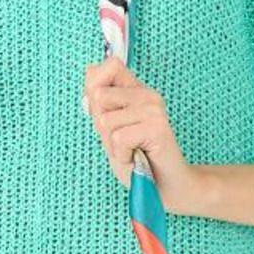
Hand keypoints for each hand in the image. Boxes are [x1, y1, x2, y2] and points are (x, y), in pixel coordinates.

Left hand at [82, 57, 201, 214]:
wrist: (164, 187)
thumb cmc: (137, 159)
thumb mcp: (110, 127)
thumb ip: (100, 101)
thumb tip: (89, 70)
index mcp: (137, 90)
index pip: (110, 65)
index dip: (96, 88)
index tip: (108, 114)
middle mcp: (148, 95)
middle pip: (99, 96)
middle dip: (101, 125)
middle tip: (122, 140)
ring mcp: (154, 109)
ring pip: (106, 120)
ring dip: (112, 143)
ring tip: (130, 149)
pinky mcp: (156, 127)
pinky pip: (119, 138)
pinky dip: (122, 154)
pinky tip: (136, 156)